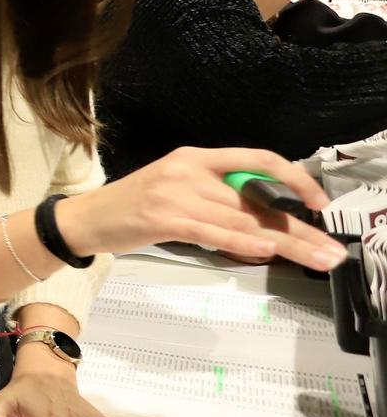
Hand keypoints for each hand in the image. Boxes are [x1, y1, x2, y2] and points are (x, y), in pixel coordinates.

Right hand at [59, 146, 342, 270]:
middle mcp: (189, 171)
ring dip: (285, 243)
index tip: (319, 203)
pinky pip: (211, 231)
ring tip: (314, 258)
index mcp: (196, 158)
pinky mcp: (162, 219)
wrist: (85, 219)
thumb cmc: (133, 208)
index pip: (257, 160)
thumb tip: (266, 222)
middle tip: (330, 249)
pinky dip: (240, 241)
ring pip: (242, 219)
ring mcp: (175, 193)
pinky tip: (264, 249)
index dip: (294, 179)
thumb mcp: (179, 191)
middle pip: (257, 200)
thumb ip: (218, 198)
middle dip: (299, 228)